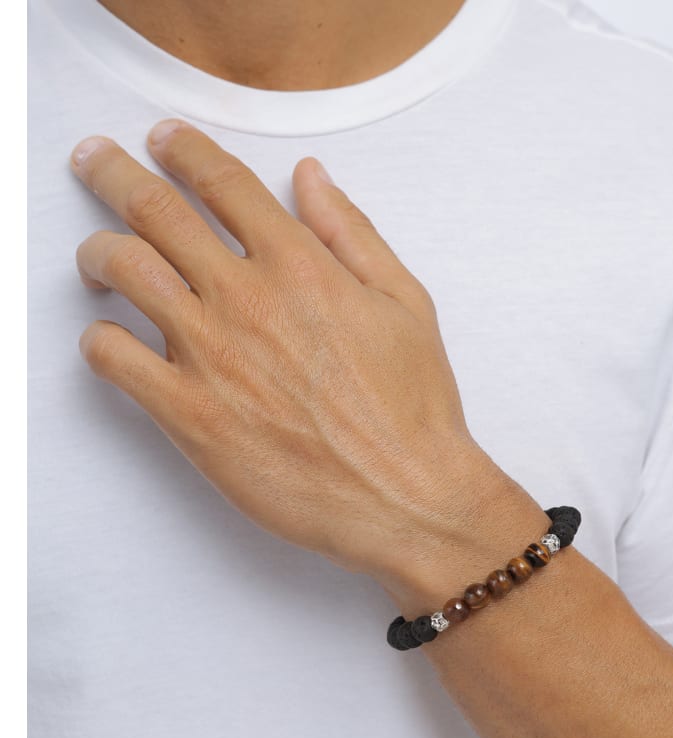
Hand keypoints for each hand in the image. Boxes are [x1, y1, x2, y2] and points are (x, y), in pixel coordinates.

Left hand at [70, 120, 534, 609]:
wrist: (405, 497)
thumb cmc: (413, 408)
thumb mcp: (406, 302)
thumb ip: (352, 232)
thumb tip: (311, 176)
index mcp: (300, 264)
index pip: (221, 180)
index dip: (182, 148)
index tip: (163, 139)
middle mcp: (247, 297)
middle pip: (153, 208)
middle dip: (111, 171)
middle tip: (94, 161)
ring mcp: (212, 354)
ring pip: (122, 269)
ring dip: (96, 252)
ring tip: (96, 259)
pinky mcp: (190, 415)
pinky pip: (113, 358)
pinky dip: (97, 341)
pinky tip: (109, 343)